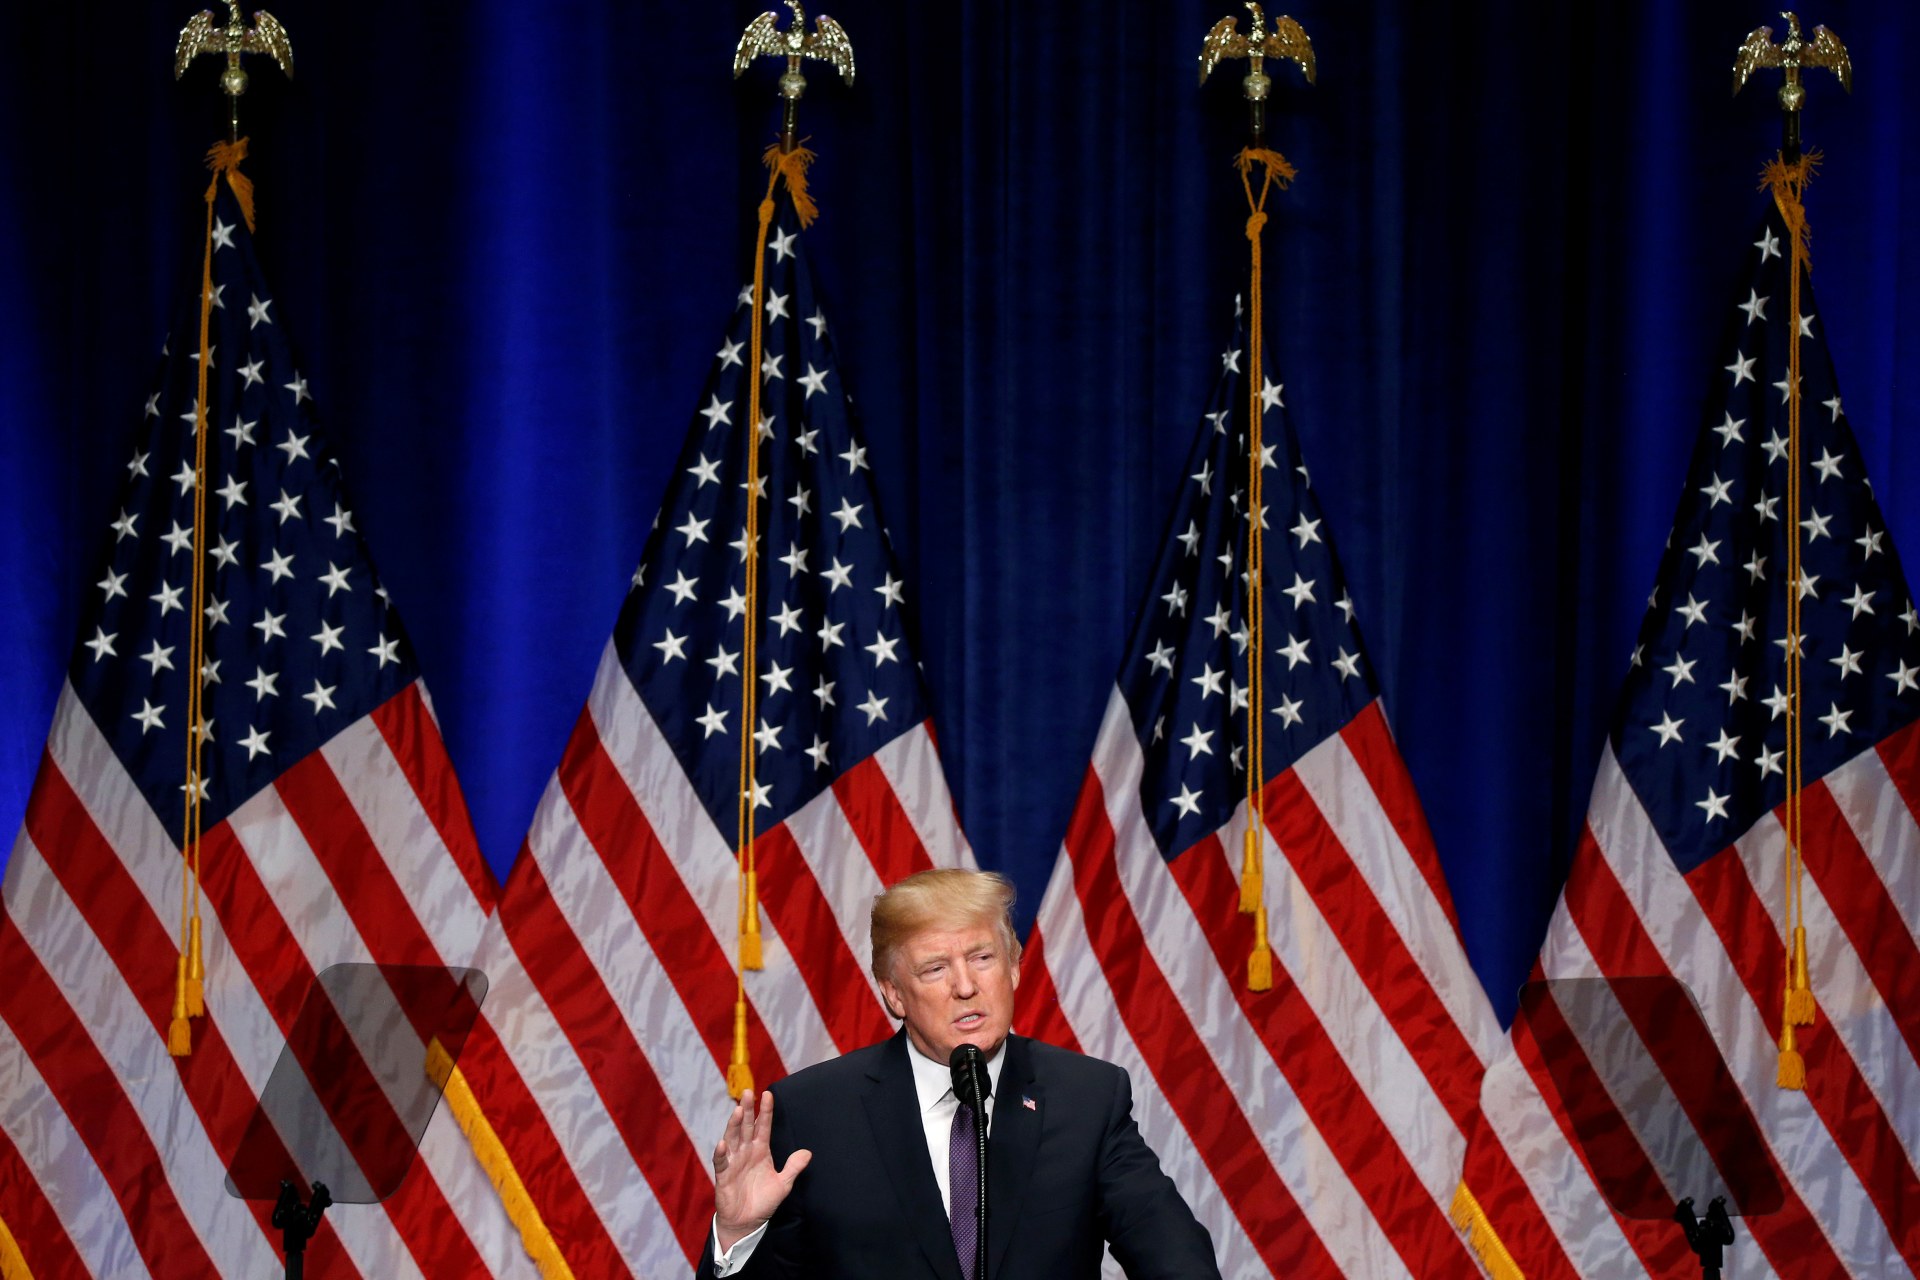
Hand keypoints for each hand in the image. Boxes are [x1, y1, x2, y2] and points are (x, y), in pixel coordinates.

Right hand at [713, 1089, 812, 1251]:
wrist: (747, 1222)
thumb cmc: (763, 1201)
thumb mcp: (783, 1184)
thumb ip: (793, 1167)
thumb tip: (808, 1152)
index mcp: (761, 1151)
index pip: (763, 1127)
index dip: (766, 1112)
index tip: (768, 1094)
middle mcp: (746, 1152)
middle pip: (746, 1127)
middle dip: (747, 1110)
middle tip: (748, 1093)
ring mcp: (734, 1162)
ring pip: (733, 1138)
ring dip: (734, 1125)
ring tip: (738, 1111)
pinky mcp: (724, 1175)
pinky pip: (722, 1161)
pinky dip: (722, 1152)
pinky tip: (723, 1143)